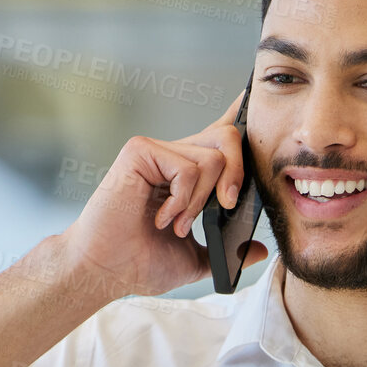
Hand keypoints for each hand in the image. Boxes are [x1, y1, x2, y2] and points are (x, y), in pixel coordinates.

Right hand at [57, 91, 268, 299]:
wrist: (106, 270)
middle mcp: (174, 156)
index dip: (239, 115)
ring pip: (212, 158)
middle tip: (224, 208)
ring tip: (177, 225)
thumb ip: (226, 252)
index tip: (251, 95)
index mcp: (187, 173)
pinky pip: (187, 167)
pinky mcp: (141, 151)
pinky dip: (182, 200)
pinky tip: (161, 217)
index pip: (220, 136)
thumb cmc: (139, 263)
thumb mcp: (194, 260)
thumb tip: (259, 250)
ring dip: (200, 203)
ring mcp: (156, 150)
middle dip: (236, 177)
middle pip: (228, 138)